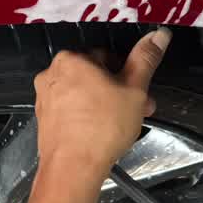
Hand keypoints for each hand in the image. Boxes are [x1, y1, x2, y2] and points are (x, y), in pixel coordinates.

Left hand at [33, 28, 170, 176]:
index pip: (106, 56)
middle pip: (94, 76)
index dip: (127, 75)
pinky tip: (103, 132)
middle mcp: (52, 74)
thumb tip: (158, 35)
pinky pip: (71, 110)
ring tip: (124, 124)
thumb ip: (145, 59)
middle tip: (138, 109)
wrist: (73, 167)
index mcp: (71, 59)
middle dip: (118, 91)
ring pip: (82, 94)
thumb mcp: (134, 89)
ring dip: (105, 104)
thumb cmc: (103, 127)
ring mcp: (45, 97)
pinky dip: (87, 116)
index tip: (140, 91)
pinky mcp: (44, 118)